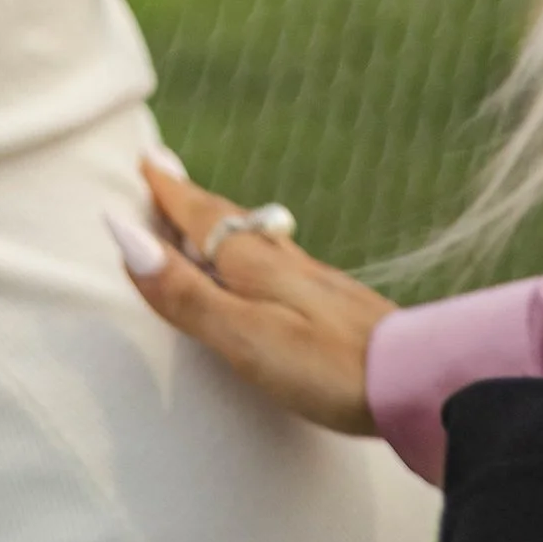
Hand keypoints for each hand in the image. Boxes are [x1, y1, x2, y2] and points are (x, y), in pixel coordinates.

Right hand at [110, 156, 388, 435]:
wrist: (417, 381)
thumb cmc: (325, 366)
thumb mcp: (242, 335)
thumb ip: (185, 293)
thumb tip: (125, 235)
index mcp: (253, 265)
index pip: (200, 217)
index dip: (169, 192)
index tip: (145, 160)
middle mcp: (282, 261)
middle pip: (227, 220)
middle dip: (191, 198)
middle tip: (165, 173)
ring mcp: (313, 280)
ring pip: (256, 238)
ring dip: (222, 222)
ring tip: (206, 215)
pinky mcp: (336, 304)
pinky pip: (279, 260)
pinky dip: (254, 250)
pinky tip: (270, 267)